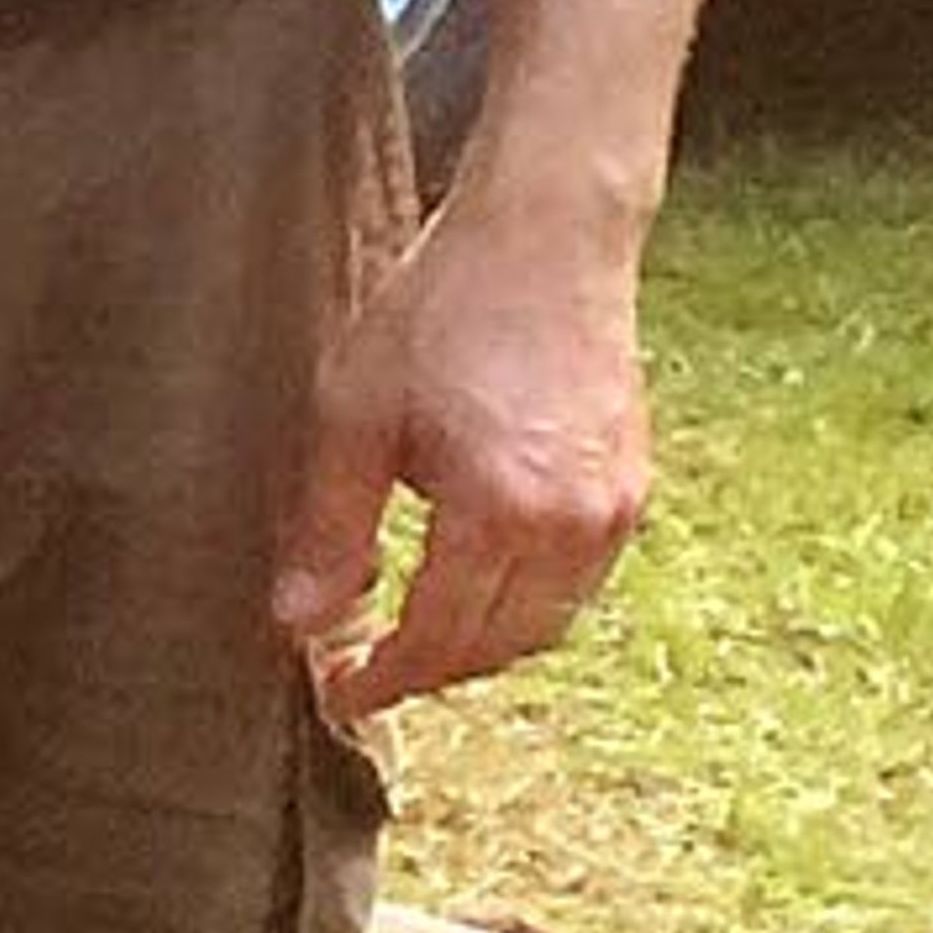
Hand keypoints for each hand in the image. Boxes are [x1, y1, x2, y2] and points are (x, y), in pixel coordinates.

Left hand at [270, 197, 652, 715]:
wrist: (546, 236)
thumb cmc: (442, 310)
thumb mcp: (355, 414)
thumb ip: (329, 530)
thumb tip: (298, 623)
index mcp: (499, 513)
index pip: (438, 641)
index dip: (384, 681)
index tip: (338, 696)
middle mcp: (572, 526)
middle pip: (498, 648)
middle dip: (431, 672)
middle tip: (367, 668)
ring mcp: (613, 509)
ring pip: (546, 625)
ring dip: (481, 644)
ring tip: (414, 632)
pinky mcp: (633, 485)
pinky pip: (579, 582)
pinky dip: (525, 603)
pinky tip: (475, 578)